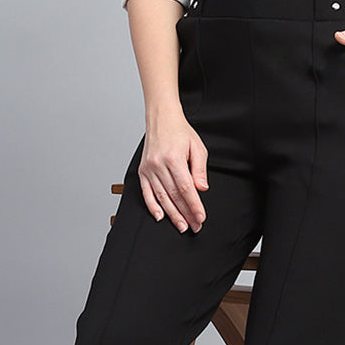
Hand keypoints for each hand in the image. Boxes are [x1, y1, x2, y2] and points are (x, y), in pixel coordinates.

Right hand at [139, 109, 208, 232]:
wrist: (161, 119)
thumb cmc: (180, 132)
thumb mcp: (197, 147)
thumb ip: (199, 169)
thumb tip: (201, 189)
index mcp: (173, 158)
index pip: (186, 188)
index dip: (194, 205)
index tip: (201, 217)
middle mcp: (158, 165)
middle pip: (174, 195)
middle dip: (185, 213)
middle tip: (195, 226)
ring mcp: (148, 169)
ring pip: (161, 197)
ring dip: (172, 214)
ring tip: (181, 226)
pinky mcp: (143, 171)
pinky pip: (146, 192)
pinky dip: (152, 206)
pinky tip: (160, 216)